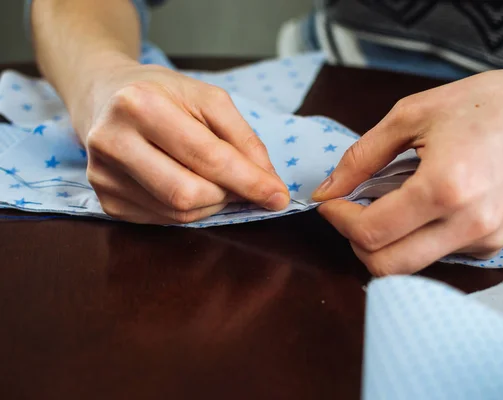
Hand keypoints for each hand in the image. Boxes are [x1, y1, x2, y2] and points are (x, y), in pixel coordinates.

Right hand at [71, 55, 288, 223]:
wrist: (105, 96)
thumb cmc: (162, 93)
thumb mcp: (208, 98)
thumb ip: (243, 138)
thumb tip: (269, 183)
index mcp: (139, 105)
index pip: (207, 157)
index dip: (249, 182)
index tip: (278, 196)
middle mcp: (112, 142)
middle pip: (188, 193)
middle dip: (227, 195)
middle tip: (240, 183)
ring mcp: (102, 176)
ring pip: (177, 212)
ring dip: (211, 204)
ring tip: (214, 180)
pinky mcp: (105, 200)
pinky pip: (162, 220)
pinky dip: (189, 209)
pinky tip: (188, 184)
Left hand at [313, 61, 502, 275]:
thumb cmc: (487, 104)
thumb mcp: (412, 114)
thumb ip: (362, 156)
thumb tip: (329, 189)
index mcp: (445, 187)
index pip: (371, 232)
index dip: (339, 220)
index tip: (331, 202)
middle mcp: (467, 224)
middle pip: (387, 266)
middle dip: (355, 242)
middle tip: (350, 211)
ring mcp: (483, 240)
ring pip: (410, 266)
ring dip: (385, 242)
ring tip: (387, 203)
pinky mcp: (492, 245)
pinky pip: (437, 255)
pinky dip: (415, 238)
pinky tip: (420, 206)